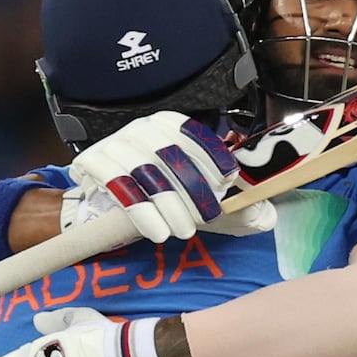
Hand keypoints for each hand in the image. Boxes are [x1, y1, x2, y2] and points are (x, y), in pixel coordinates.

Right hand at [66, 111, 273, 242]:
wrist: (105, 206)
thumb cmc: (158, 198)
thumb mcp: (195, 197)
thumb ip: (229, 203)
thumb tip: (265, 216)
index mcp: (167, 125)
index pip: (191, 134)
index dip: (211, 155)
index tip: (227, 180)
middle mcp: (140, 128)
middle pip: (169, 153)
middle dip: (191, 187)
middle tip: (205, 216)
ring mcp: (114, 143)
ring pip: (144, 171)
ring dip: (168, 204)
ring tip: (183, 230)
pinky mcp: (92, 162)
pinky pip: (118, 186)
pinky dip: (141, 211)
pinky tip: (157, 231)